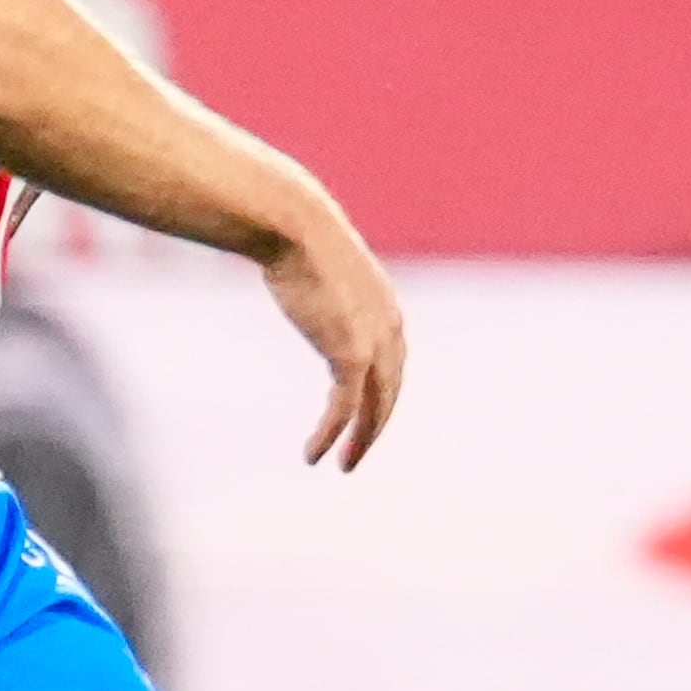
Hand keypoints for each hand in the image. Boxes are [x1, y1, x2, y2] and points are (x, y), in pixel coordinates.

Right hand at [258, 201, 406, 471]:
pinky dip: (332, 434)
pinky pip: (345, 408)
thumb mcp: (322, 264)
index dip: (382, 394)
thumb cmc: (300, 235)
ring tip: (345, 465)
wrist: (297, 225)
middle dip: (376, 426)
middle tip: (357, 454)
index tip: (365, 414)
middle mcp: (390, 328)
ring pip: (376, 408)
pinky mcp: (350, 353)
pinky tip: (314, 454)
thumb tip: (301, 269)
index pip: (393, 364)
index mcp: (387, 308)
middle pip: (391, 392)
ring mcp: (374, 342)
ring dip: (361, 440)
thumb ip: (322, 279)